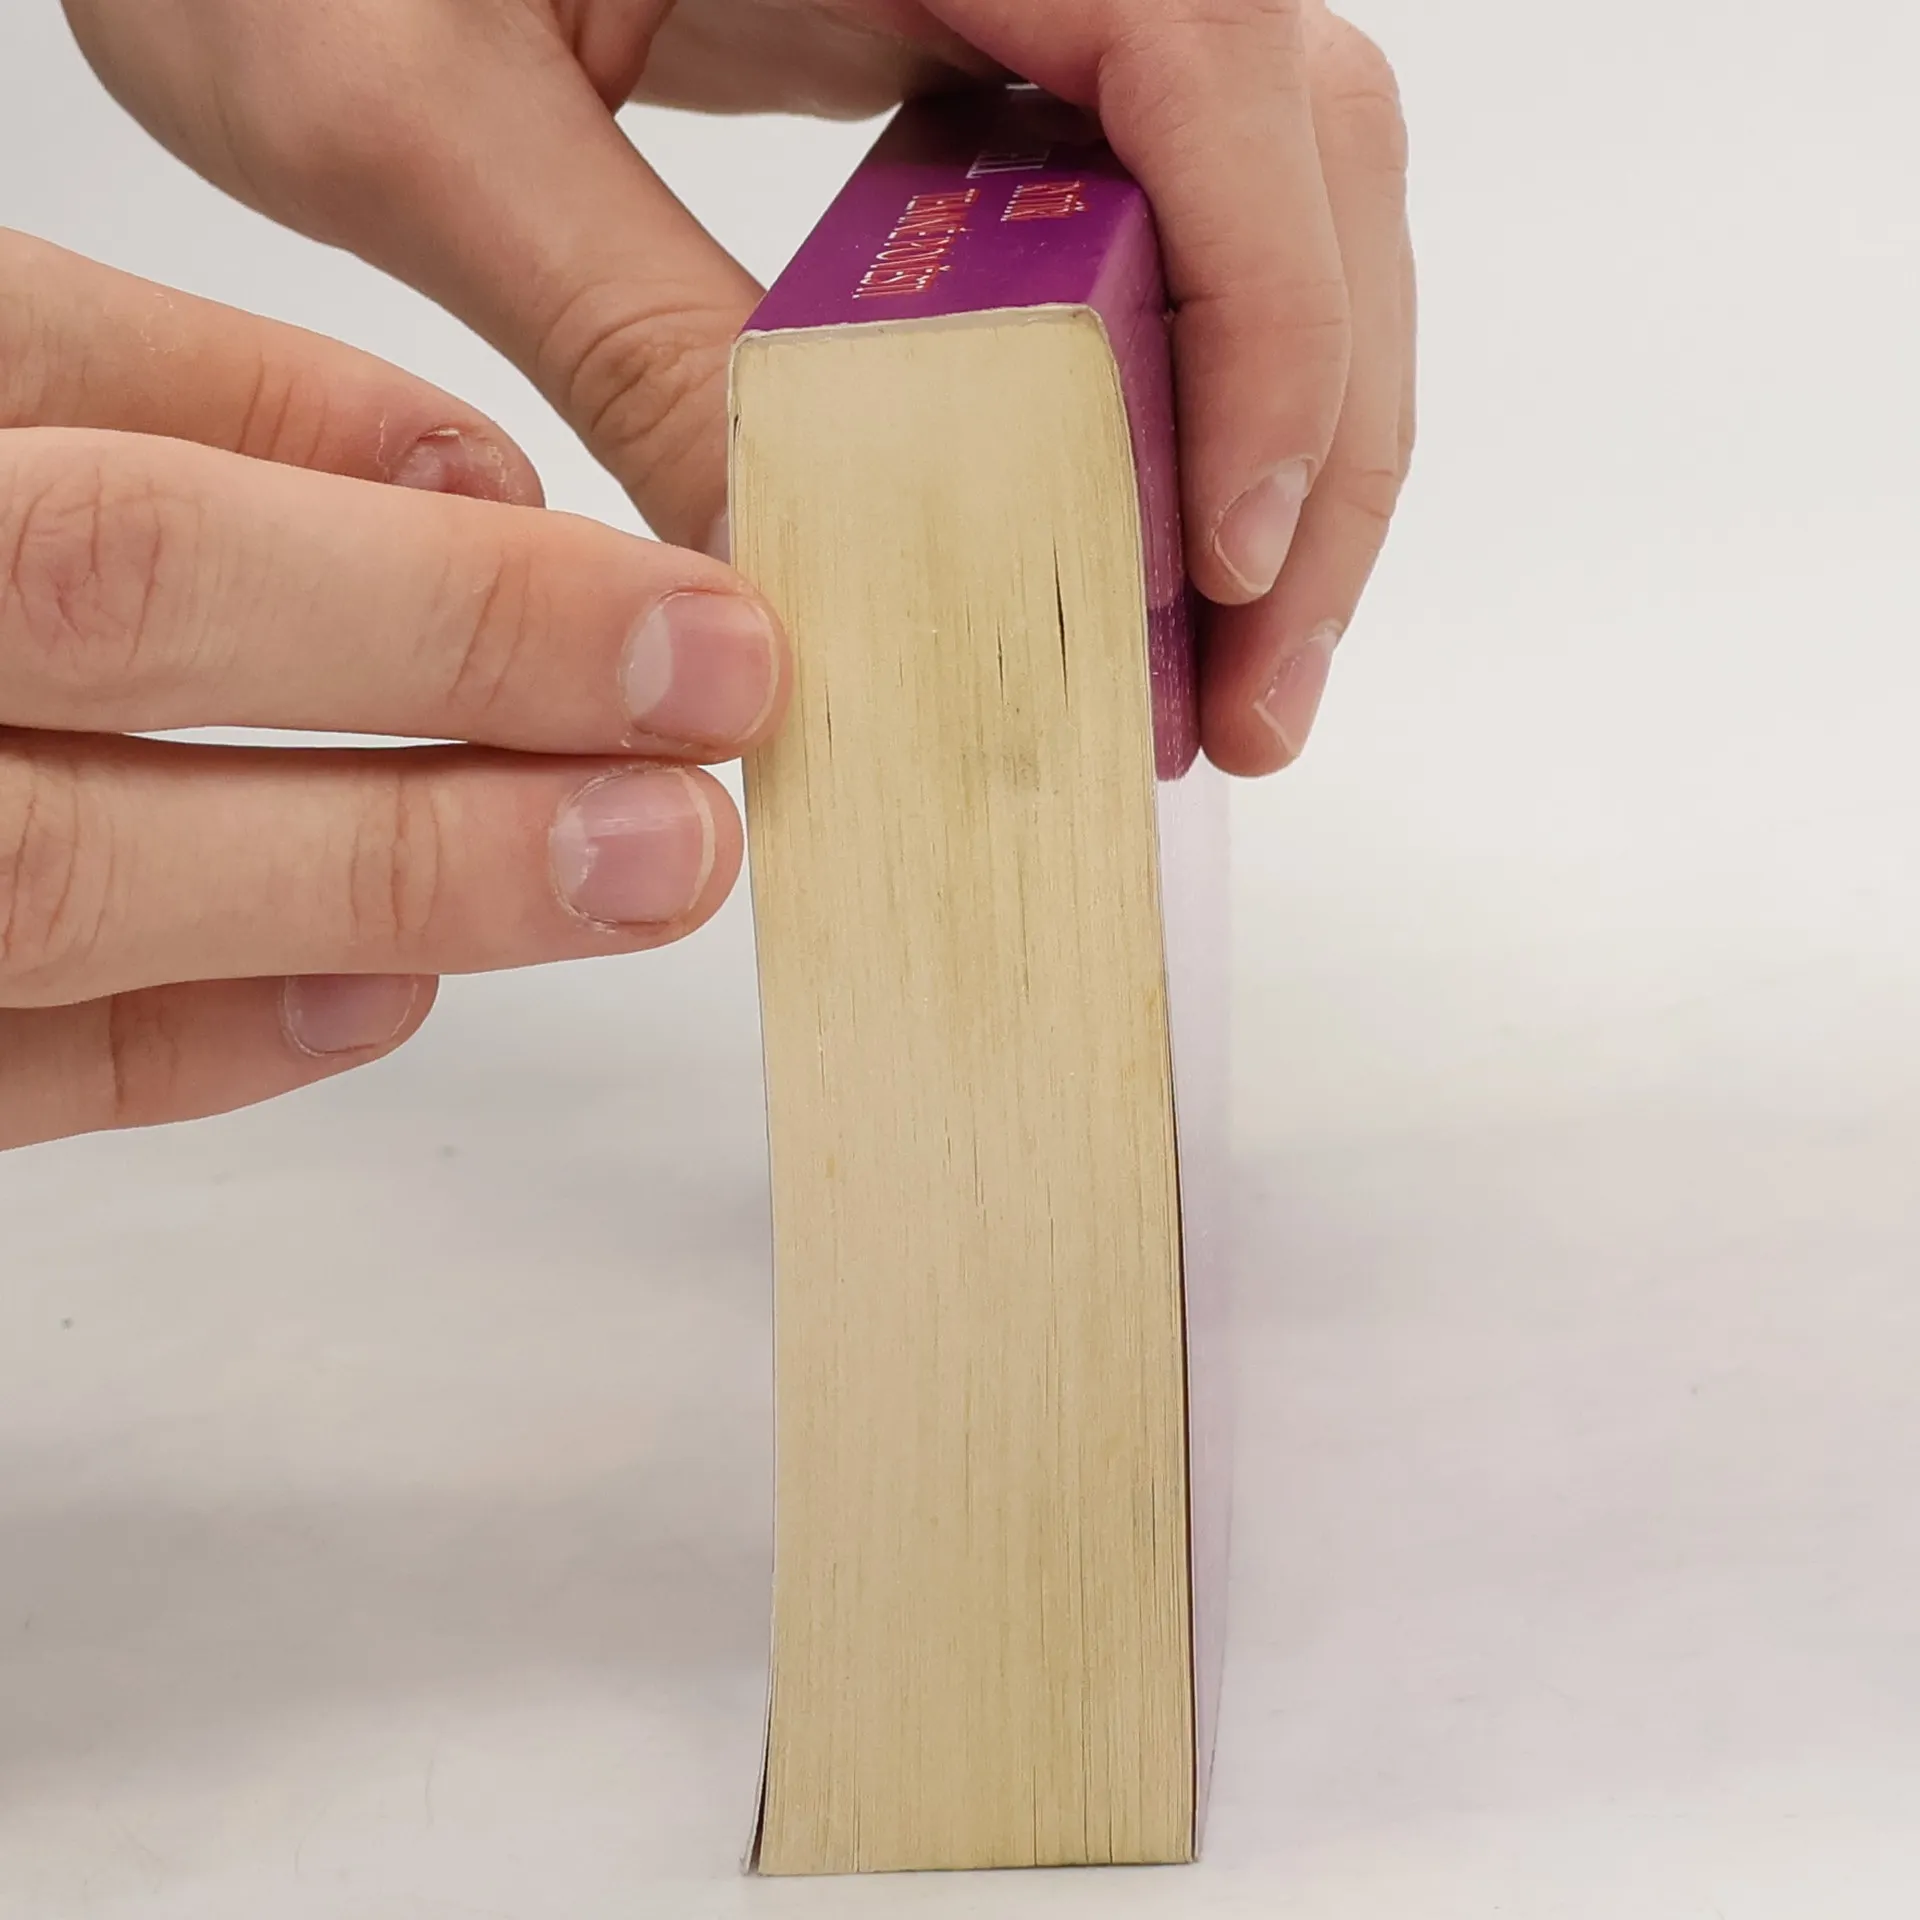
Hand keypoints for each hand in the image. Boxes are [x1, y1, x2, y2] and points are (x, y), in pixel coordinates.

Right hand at [0, 232, 788, 1150]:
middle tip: (720, 688)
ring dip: (397, 863)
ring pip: (70, 867)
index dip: (402, 488)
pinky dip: (189, 1041)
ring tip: (646, 860)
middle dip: (458, 646)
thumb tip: (458, 478)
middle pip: (115, 598)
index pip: (89, 412)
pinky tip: (388, 998)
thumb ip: (143, 381)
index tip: (646, 554)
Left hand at [65, 0, 1413, 776]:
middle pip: (1294, 155)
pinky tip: (1117, 541)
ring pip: (1251, 198)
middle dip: (1308, 442)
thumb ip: (623, 326)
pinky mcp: (969, 47)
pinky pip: (1138, 221)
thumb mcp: (413, 110)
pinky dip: (1160, 399)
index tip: (1222, 566)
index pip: (1216, 74)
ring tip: (1203, 663)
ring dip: (1258, 440)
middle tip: (1246, 692)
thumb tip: (795, 588)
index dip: (1265, 332)